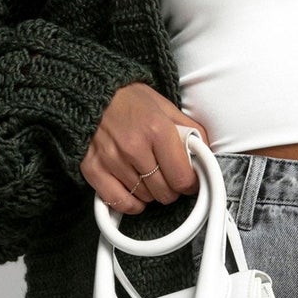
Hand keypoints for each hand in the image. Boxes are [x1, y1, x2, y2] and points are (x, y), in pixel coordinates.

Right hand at [80, 82, 206, 213]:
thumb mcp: (167, 107)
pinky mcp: (93, 169)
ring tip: (148, 176)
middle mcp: (134, 147)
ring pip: (144, 198)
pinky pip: (119, 202)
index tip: (189, 181)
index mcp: (157, 130)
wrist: (91, 93)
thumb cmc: (131, 100)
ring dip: (151, 193)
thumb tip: (205, 154)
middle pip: (164, 192)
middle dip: (171, 189)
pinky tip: (135, 193)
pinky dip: (131, 204)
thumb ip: (189, 131)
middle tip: (168, 177)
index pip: (182, 178)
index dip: (190, 184)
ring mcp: (112, 160)